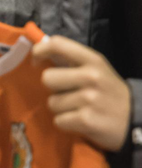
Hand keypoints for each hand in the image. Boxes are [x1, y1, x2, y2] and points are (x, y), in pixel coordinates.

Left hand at [33, 36, 131, 151]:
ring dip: (61, 109)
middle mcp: (91, 76)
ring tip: (78, 109)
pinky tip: (80, 121)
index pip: (58, 44)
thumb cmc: (109, 92)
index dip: (39, 50)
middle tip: (67, 93)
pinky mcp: (85, 120)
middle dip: (53, 89)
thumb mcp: (97, 70)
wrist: (134, 119)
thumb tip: (41, 51)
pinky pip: (58, 120)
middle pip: (47, 78)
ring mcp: (89, 99)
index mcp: (93, 60)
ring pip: (52, 103)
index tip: (36, 61)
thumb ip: (72, 61)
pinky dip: (66, 123)